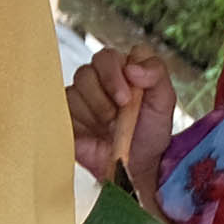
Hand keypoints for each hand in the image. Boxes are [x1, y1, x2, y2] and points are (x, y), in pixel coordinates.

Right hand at [63, 44, 176, 192]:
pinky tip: (91, 133)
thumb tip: (131, 67)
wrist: (136, 166)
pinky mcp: (64, 119)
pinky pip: (59, 110)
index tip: (127, 98)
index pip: (108, 56)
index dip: (114, 73)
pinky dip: (77, 121)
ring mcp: (78, 100)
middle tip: (117, 113)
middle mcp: (96, 81)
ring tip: (107, 127)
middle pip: (87, 70)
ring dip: (94, 110)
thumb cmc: (150, 131)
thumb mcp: (164, 99)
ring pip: (74, 90)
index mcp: (120, 71)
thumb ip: (156, 73)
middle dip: (103, 92)